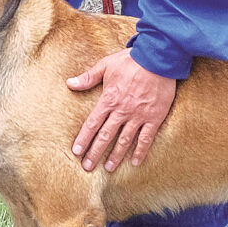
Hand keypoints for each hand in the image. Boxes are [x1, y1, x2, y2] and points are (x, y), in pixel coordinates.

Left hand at [66, 49, 175, 172]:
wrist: (158, 58)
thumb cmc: (130, 61)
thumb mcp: (106, 65)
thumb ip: (88, 77)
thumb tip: (70, 83)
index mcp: (108, 100)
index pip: (92, 124)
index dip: (83, 139)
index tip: (76, 152)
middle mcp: (122, 111)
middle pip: (105, 136)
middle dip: (95, 153)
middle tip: (87, 167)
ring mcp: (138, 116)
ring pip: (124, 140)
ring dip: (115, 155)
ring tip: (108, 168)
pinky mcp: (154, 117)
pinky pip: (146, 138)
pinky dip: (140, 151)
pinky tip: (135, 162)